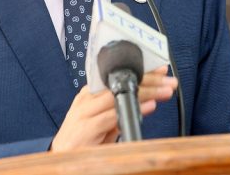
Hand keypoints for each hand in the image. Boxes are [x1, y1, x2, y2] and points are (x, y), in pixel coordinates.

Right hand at [50, 66, 176, 151]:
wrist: (61, 160)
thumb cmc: (83, 140)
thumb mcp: (106, 122)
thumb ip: (122, 109)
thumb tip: (147, 101)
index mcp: (90, 93)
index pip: (117, 76)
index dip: (140, 72)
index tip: (160, 70)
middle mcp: (87, 99)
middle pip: (119, 82)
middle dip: (148, 80)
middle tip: (168, 80)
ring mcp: (85, 112)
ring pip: (118, 95)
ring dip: (145, 92)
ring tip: (164, 90)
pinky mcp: (87, 128)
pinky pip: (113, 115)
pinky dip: (132, 109)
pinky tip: (149, 106)